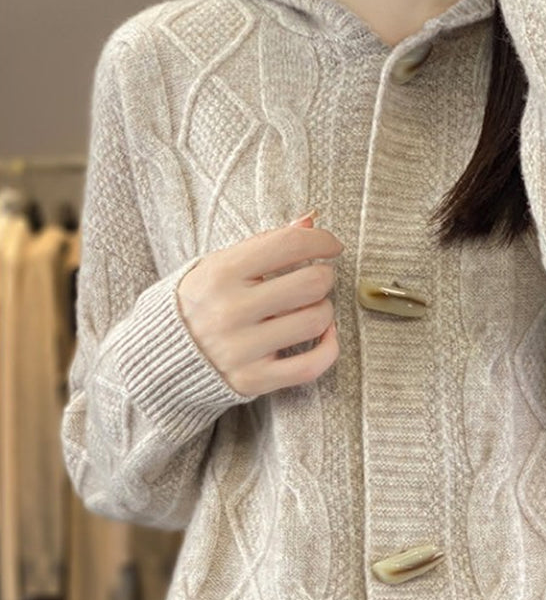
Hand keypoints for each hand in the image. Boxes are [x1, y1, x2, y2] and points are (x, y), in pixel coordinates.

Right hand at [177, 214, 343, 397]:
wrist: (160, 356)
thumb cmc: (200, 302)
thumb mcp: (221, 263)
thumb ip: (266, 242)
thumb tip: (310, 219)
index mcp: (221, 273)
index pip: (289, 245)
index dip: (322, 240)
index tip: (331, 245)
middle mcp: (230, 310)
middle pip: (311, 283)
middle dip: (324, 276)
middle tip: (317, 278)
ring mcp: (241, 349)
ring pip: (317, 321)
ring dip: (324, 309)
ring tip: (310, 307)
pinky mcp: (253, 380)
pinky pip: (311, 365)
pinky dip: (329, 347)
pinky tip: (324, 333)